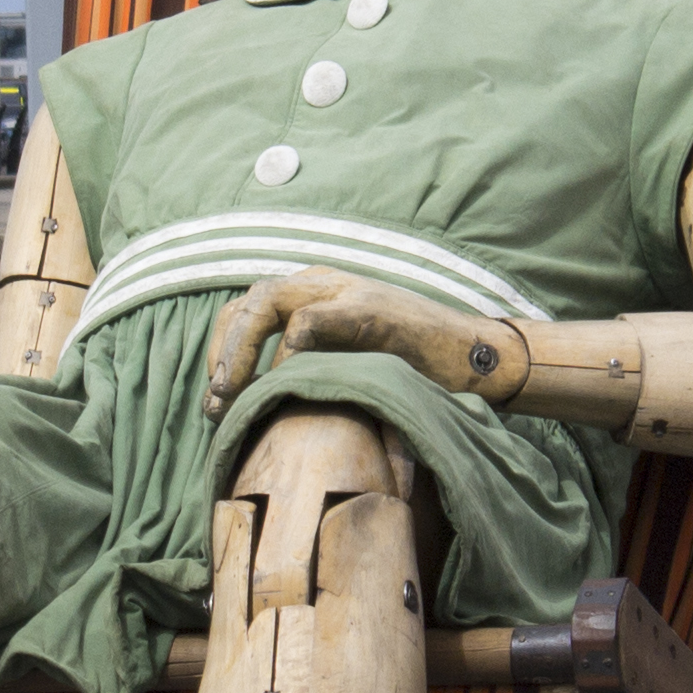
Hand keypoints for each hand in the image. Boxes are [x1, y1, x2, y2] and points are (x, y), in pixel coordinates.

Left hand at [201, 269, 523, 413]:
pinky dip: (288, 351)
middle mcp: (323, 282)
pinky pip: (308, 320)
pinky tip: (284, 385)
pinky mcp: (368, 309)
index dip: (223, 350)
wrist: (476, 358)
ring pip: (266, 300)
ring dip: (242, 349)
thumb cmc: (414, 369)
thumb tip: (262, 409)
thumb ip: (312, 368)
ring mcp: (345, 290)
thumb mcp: (350, 363)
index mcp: (315, 293)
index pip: (247, 307)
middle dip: (224, 353)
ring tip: (234, 393)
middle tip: (216, 403)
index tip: (217, 399)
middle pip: (248, 301)